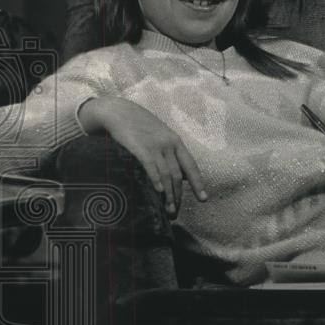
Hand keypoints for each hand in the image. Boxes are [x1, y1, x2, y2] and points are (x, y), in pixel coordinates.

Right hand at [78, 97, 207, 216]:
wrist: (120, 111)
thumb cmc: (141, 127)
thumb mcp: (161, 137)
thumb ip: (171, 154)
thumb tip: (181, 176)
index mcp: (176, 142)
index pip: (191, 166)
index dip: (198, 183)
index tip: (204, 199)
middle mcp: (169, 144)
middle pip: (178, 175)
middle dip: (178, 196)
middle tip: (175, 212)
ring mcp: (155, 145)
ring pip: (167, 174)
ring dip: (168, 194)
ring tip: (167, 209)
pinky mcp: (140, 147)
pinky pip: (151, 166)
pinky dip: (156, 179)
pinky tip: (158, 191)